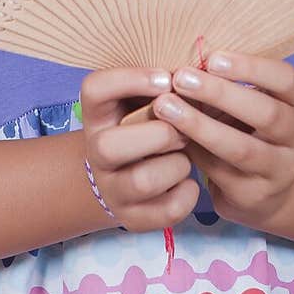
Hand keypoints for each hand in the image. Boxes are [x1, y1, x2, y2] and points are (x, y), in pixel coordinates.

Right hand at [80, 67, 200, 232]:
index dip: (130, 81)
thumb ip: (163, 86)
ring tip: (186, 156)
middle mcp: (96, 153)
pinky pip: (166, 211)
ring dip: (177, 165)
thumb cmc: (147, 125)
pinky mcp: (133, 219)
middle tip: (183, 129)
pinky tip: (189, 180)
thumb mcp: (144, 100)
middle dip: (160, 134)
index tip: (166, 80)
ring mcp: (112, 190)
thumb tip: (199, 74)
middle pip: (108, 147)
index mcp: (97, 114)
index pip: (94, 89)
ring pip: (142, 181)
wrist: (127, 174)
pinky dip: (187, 194)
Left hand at [150, 51, 293, 232]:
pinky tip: (169, 137)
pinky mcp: (254, 195)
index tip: (212, 58)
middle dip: (221, 94)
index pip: (287, 80)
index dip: (252, 67)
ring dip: (200, 126)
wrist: (270, 189)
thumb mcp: (255, 102)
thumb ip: (231, 82)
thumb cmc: (251, 128)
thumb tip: (188, 59)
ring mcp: (279, 170)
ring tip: (165, 107)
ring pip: (242, 149)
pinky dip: (193, 151)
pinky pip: (220, 172)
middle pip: (267, 114)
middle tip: (181, 78)